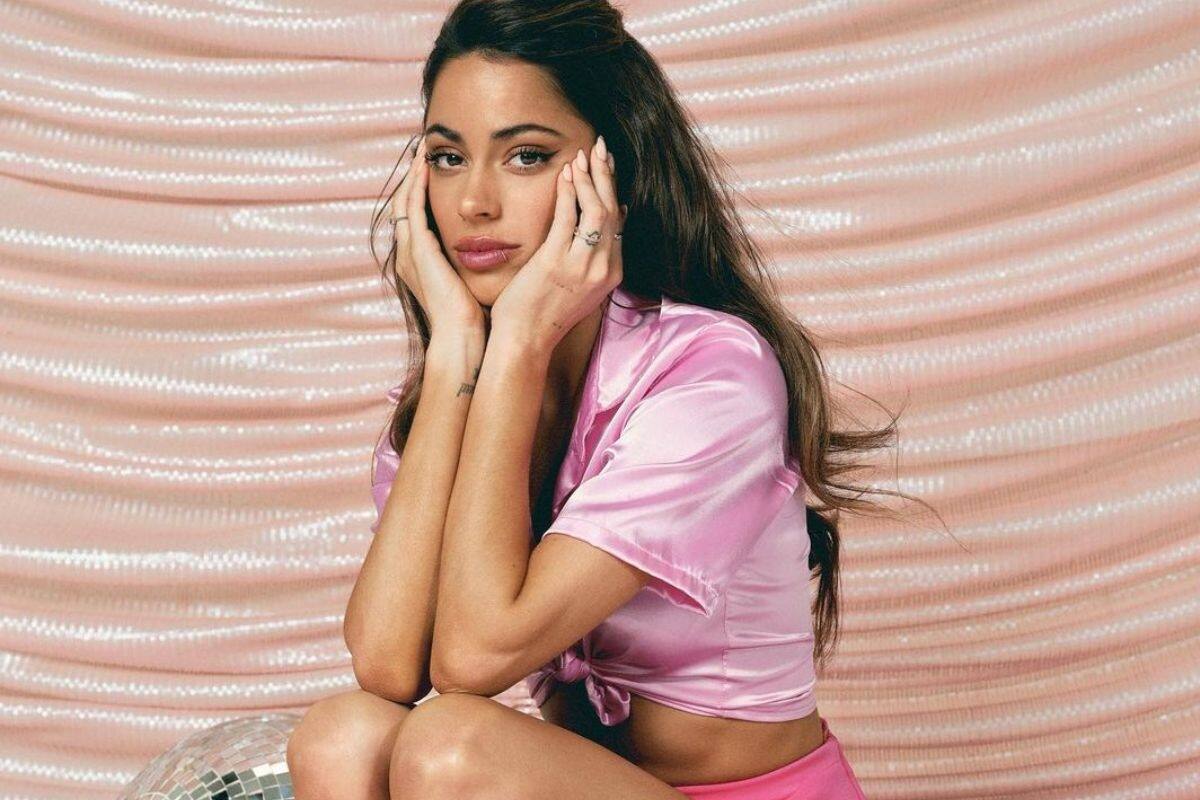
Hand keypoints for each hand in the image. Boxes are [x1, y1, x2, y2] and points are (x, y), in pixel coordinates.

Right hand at [389, 136, 485, 336]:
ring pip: (404, 202)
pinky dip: (417, 187)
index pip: (416, 217)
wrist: (462, 339)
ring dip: (413, 175)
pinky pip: (412, 209)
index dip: (422, 193)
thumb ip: (474, 266)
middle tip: (423, 152)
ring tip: (422, 152)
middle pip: (404, 205)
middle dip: (413, 178)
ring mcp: (411, 252)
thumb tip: (496, 252)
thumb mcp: (471, 284)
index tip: (435, 171)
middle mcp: (409, 255)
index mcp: (420, 262)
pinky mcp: (419, 251)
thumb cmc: (472, 319)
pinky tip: (426, 168)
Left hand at [488, 136, 626, 356]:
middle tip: (599, 147)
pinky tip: (564, 174)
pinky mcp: (556, 263)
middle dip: (607, 174)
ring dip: (590, 177)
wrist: (525, 342)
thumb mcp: (578, 287)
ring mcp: (582, 267)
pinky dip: (568, 192)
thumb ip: (591, 257)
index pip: (619, 222)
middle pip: (614, 210)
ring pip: (598, 210)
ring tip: (583, 154)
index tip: (606, 165)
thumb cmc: (543, 314)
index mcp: (610, 274)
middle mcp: (603, 269)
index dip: (613, 189)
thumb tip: (605, 224)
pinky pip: (567, 218)